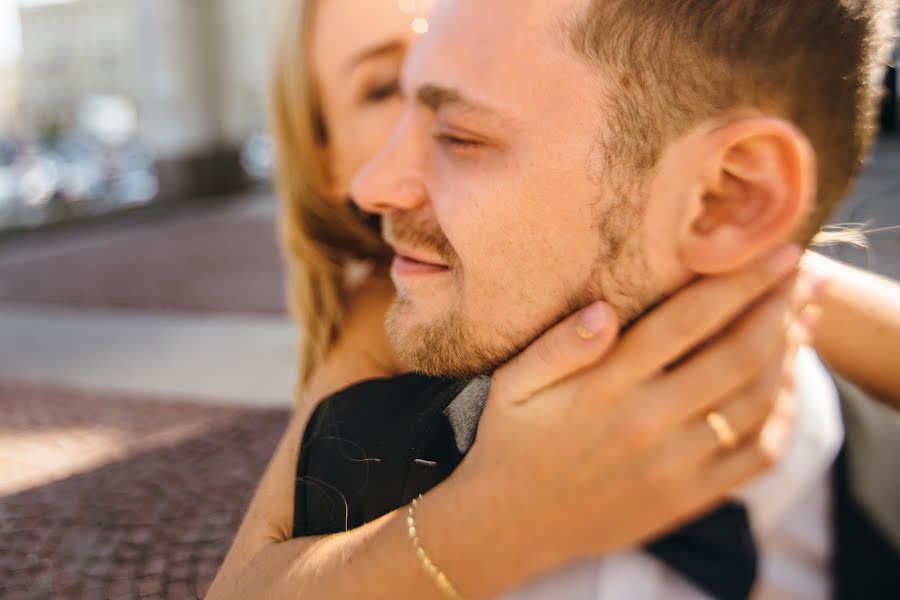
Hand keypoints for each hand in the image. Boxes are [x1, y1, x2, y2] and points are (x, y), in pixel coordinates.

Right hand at [424, 245, 818, 595]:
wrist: (514, 523)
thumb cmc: (513, 440)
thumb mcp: (512, 385)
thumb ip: (557, 345)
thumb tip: (604, 308)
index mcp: (605, 388)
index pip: (686, 321)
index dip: (739, 283)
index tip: (777, 252)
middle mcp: (647, 423)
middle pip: (736, 355)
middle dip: (779, 307)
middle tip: (804, 273)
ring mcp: (674, 464)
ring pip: (755, 401)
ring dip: (789, 354)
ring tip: (804, 317)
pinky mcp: (688, 497)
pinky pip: (757, 455)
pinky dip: (783, 415)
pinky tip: (787, 384)